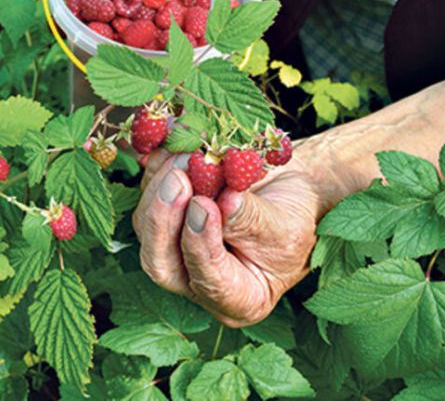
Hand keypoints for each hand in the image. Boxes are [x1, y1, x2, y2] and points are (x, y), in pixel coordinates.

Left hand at [132, 150, 323, 326]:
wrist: (291, 189)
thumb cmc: (297, 216)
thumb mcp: (286, 225)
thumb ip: (251, 220)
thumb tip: (222, 204)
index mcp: (236, 299)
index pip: (207, 282)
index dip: (200, 245)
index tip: (204, 205)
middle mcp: (197, 279)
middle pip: (161, 260)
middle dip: (164, 217)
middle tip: (178, 178)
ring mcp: (175, 247)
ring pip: (147, 224)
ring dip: (162, 185)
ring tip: (187, 154)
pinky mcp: (164, 215)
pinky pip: (148, 193)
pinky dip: (158, 167)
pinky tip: (173, 144)